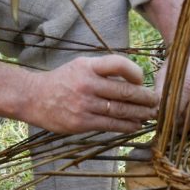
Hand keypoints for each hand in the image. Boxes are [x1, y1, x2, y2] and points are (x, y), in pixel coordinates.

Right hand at [20, 55, 158, 133]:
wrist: (33, 97)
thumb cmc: (62, 81)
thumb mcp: (80, 66)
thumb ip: (104, 70)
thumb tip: (133, 79)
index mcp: (87, 66)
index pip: (118, 64)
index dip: (135, 72)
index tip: (142, 79)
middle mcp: (86, 84)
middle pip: (125, 91)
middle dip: (145, 98)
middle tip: (156, 102)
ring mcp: (84, 104)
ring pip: (120, 110)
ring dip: (140, 114)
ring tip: (150, 114)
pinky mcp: (81, 122)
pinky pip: (110, 125)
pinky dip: (127, 126)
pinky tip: (135, 125)